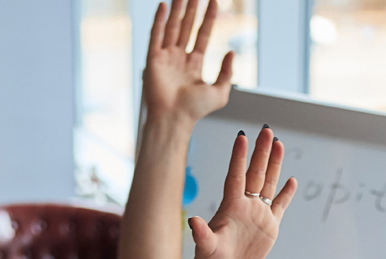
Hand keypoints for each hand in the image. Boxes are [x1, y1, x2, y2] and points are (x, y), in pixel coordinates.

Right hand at [144, 0, 232, 124]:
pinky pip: (156, 35)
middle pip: (187, 27)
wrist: (174, 119)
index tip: (215, 2)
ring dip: (177, 9)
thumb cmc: (194, 111)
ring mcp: (166, 57)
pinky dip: (160, 20)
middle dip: (192, 9)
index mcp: (193, 64)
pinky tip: (164, 6)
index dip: (209, 18)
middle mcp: (179, 58)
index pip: (202, 35)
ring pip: (173, 27)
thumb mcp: (220, 92)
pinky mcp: (153, 59)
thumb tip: (231, 52)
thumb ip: (227, 72)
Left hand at [189, 127, 295, 258]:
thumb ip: (202, 234)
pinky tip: (291, 180)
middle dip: (261, 151)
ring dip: (274, 164)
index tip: (242, 136)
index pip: (236, 175)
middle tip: (266, 129)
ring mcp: (258, 213)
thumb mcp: (206, 247)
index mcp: (230, 205)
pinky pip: (279, 205)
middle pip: (255, 172)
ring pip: (268, 183)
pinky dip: (286, 193)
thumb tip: (194, 222)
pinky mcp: (269, 226)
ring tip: (279, 143)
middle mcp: (245, 204)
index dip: (238, 157)